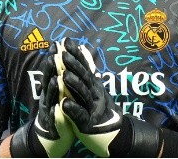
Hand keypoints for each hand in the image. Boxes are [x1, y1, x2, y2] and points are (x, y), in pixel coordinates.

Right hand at [34, 42, 74, 156]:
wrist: (50, 135)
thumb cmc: (57, 110)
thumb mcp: (59, 93)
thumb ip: (60, 78)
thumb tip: (62, 59)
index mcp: (51, 89)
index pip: (52, 71)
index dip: (54, 59)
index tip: (57, 45)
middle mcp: (47, 97)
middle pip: (48, 81)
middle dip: (51, 69)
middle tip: (54, 57)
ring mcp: (48, 110)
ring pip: (50, 98)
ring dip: (52, 88)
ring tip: (55, 79)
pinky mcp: (51, 124)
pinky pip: (52, 118)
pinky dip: (53, 113)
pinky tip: (55, 108)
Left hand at [59, 39, 160, 156]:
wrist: (115, 135)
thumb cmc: (100, 110)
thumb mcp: (94, 90)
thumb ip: (87, 72)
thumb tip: (81, 51)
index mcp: (94, 86)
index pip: (84, 67)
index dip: (76, 54)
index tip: (66, 41)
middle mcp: (94, 94)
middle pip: (84, 78)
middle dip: (73, 65)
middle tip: (62, 53)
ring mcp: (92, 108)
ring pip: (83, 94)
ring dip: (73, 84)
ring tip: (63, 75)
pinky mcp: (88, 124)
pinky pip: (80, 115)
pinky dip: (73, 109)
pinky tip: (63, 103)